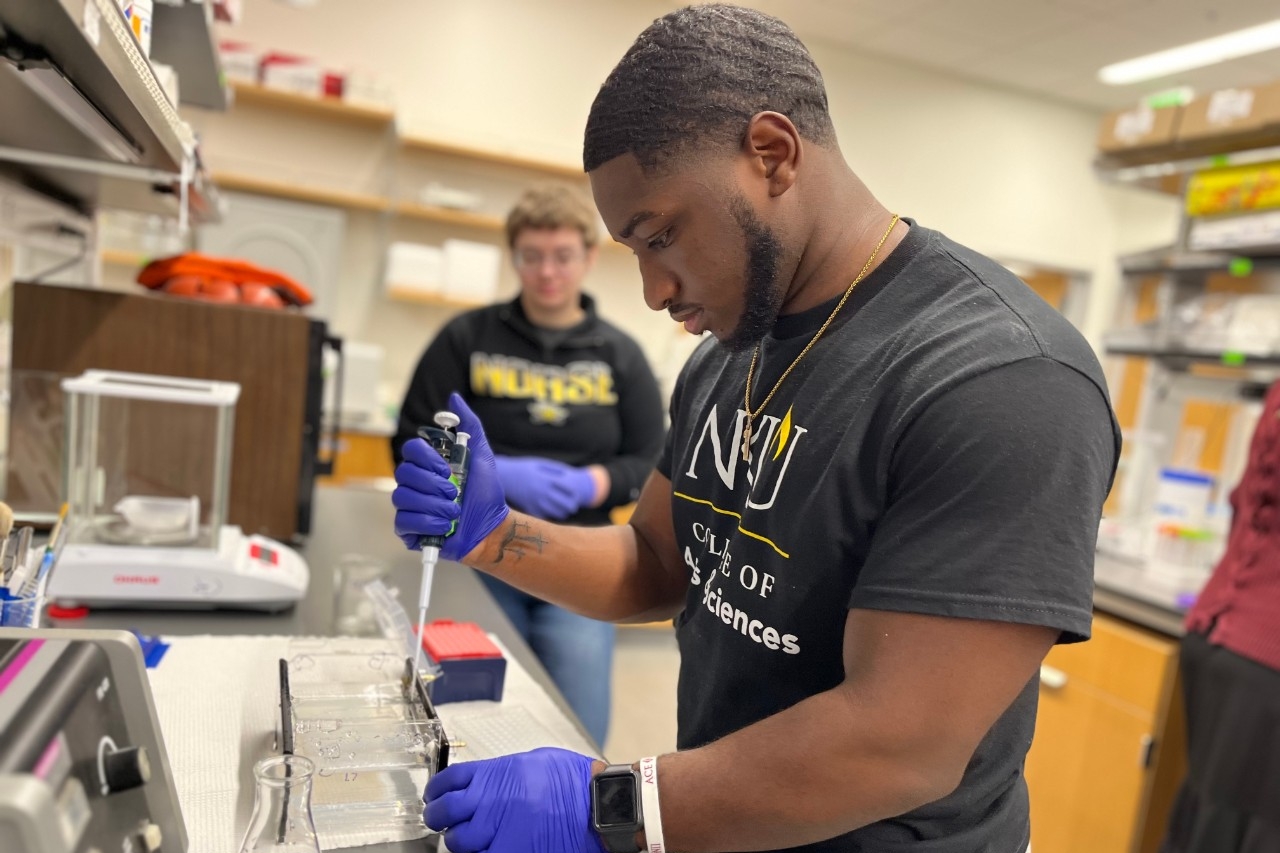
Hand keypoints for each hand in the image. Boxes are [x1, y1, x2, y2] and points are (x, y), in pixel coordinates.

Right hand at [392, 392, 509, 560]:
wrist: (491, 527)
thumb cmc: (486, 493)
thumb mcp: (482, 456)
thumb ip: (470, 426)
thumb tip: (454, 398)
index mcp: (428, 464)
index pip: (411, 450)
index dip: (427, 459)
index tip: (447, 468)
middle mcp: (415, 483)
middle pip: (404, 473)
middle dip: (434, 485)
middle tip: (455, 492)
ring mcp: (410, 506)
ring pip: (402, 497)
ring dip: (433, 505)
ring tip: (454, 511)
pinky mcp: (409, 529)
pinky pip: (403, 522)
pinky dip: (426, 523)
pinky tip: (444, 526)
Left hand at [424, 748, 604, 852]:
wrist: (595, 804)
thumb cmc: (572, 782)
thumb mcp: (531, 763)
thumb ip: (502, 775)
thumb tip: (483, 785)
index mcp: (494, 773)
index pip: (447, 782)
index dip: (435, 792)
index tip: (434, 797)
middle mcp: (489, 800)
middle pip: (443, 813)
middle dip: (438, 817)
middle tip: (440, 820)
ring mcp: (496, 828)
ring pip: (457, 841)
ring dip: (458, 842)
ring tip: (464, 840)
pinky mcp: (509, 850)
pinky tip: (479, 851)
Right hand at [493, 456, 597, 519]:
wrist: (504, 476)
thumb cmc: (523, 468)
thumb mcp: (539, 464)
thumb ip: (555, 469)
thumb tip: (570, 475)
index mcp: (547, 479)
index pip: (569, 490)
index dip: (575, 494)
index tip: (576, 495)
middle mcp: (542, 492)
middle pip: (566, 504)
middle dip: (572, 506)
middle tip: (573, 506)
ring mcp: (536, 502)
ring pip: (557, 514)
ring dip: (563, 513)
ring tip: (564, 511)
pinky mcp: (529, 510)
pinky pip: (545, 517)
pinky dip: (550, 516)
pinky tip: (551, 513)